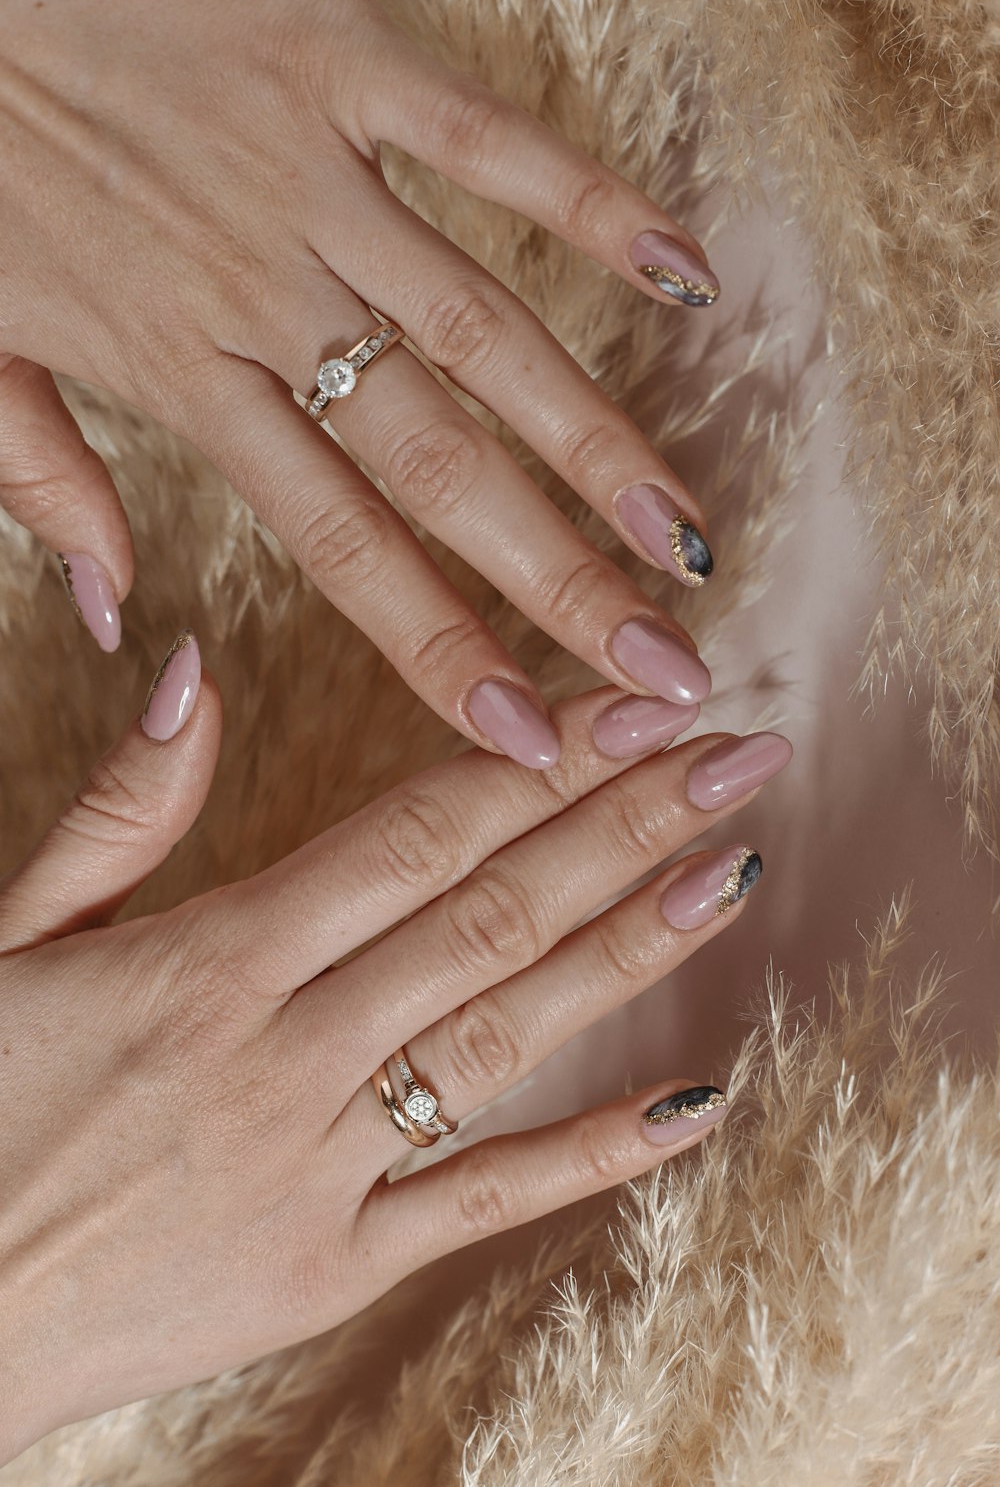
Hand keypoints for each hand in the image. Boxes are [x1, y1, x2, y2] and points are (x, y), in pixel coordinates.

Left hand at [0, 0, 720, 767]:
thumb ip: (45, 482)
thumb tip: (109, 616)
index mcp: (174, 374)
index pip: (338, 545)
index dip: (437, 649)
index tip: (526, 733)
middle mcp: (259, 298)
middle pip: (439, 467)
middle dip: (558, 580)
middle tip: (660, 664)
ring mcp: (305, 179)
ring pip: (480, 333)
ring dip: (594, 441)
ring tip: (679, 535)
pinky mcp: (332, 56)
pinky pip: (483, 139)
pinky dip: (590, 203)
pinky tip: (684, 277)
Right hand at [0, 633, 788, 1462]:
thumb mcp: (10, 935)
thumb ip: (119, 809)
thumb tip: (195, 670)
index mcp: (209, 961)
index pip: (413, 833)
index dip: (538, 762)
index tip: (629, 703)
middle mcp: (283, 1055)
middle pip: (488, 914)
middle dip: (623, 824)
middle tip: (734, 756)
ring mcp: (317, 1168)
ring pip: (503, 1037)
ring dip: (630, 948)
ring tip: (731, 872)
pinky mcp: (328, 1268)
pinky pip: (480, 1200)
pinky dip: (591, 1153)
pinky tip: (692, 1102)